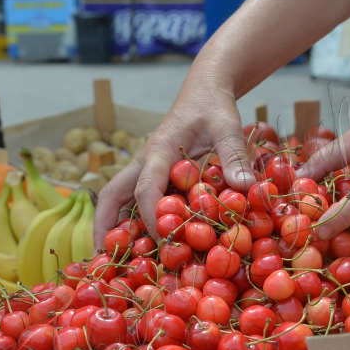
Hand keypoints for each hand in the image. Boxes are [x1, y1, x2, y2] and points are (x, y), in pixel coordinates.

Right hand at [94, 80, 255, 246]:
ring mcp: (146, 169)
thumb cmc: (213, 107)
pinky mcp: (153, 175)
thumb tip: (245, 188)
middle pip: (113, 194)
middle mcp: (145, 162)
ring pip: (118, 199)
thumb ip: (235, 155)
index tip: (161, 239)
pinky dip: (130, 221)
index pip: (145, 187)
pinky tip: (138, 244)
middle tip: (103, 256)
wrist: (204, 91)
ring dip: (113, 226)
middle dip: (105, 224)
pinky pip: (135, 199)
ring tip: (111, 259)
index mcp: (159, 150)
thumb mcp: (228, 126)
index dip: (150, 215)